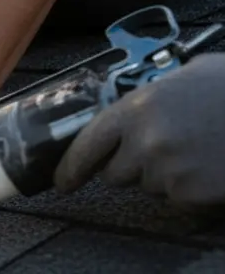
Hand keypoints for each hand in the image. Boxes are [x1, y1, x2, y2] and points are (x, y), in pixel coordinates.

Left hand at [54, 53, 224, 206]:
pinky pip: (176, 197)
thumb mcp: (188, 75)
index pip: (86, 145)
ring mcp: (167, 169)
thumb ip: (147, 98)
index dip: (71, 168)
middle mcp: (146, 141)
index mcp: (138, 107)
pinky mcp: (190, 192)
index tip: (63, 181)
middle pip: (114, 174)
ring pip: (147, 186)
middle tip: (166, 147)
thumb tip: (120, 117)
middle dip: (131, 166)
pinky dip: (190, 187)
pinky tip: (210, 163)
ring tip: (198, 148)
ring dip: (164, 175)